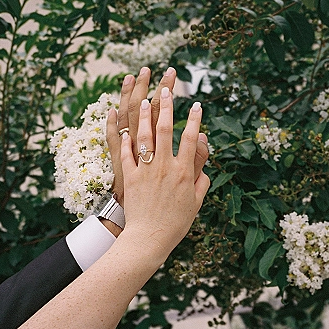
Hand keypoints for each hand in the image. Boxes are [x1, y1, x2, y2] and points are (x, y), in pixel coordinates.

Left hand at [106, 67, 208, 208]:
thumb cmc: (176, 222)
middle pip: (165, 130)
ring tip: (143, 100)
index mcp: (183, 172)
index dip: (194, 120)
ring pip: (144, 137)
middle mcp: (164, 167)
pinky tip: (124, 127)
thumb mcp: (196, 202)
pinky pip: (127, 154)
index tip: (196, 105)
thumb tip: (204, 159)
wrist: (150, 238)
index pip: (190, 139)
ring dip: (143, 116)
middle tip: (166, 90)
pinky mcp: (130, 177)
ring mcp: (145, 171)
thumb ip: (201, 178)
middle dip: (166, 107)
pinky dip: (125, 140)